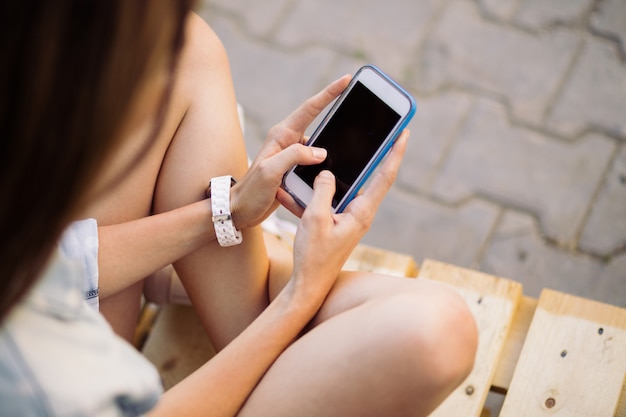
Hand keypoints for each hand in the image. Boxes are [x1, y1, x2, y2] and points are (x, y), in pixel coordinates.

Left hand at [230, 75, 350, 228]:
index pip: (310, 109)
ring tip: (352, 143)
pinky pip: (316, 160)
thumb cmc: (251, 192)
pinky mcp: (295, 168)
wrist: (240, 210)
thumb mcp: (270, 171)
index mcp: (282, 135)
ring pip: (320, 144)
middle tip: (359, 104)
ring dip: (334, 144)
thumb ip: (294, 156)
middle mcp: (288, 141)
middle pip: (318, 121)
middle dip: (337, 112)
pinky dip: (328, 163)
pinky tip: (337, 170)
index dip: (329, 94)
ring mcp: (292, 154)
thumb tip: (321, 151)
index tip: (346, 80)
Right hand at [289, 129, 408, 304]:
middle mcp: (360, 214)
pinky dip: (316, 193)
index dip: (394, 152)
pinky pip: (329, 200)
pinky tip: (295, 189)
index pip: (384, 176)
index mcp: (362, 212)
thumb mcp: (315, 218)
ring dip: (336, 175)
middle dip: (373, 154)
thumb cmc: (313, 256)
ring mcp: (349, 218)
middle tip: (381, 130)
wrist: (308, 284)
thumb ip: (322, 191)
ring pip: (345, 187)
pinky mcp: (337, 222)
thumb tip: (328, 172)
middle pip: (370, 177)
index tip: (404, 132)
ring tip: (328, 158)